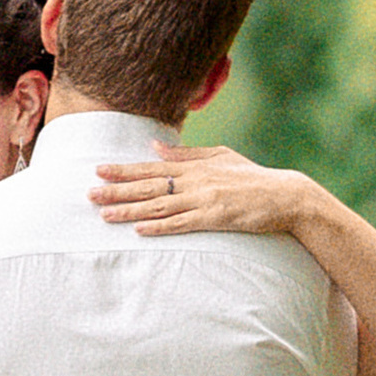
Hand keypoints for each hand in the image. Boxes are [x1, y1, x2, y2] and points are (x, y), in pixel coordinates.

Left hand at [90, 144, 308, 238]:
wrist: (285, 195)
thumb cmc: (252, 178)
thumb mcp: (220, 156)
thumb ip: (187, 153)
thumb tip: (155, 145)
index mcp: (195, 166)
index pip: (152, 167)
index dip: (124, 170)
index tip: (99, 171)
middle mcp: (196, 181)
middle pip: (149, 186)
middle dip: (117, 191)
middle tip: (89, 194)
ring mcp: (205, 200)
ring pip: (160, 206)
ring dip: (130, 211)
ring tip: (105, 215)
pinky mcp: (215, 219)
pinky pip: (182, 224)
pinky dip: (160, 227)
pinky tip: (140, 230)